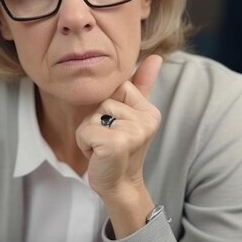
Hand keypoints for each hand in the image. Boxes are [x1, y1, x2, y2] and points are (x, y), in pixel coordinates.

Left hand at [75, 54, 162, 237]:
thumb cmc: (120, 149)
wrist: (118, 186)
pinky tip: (99, 156)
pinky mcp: (116, 143)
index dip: (108, 108)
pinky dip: (85, 144)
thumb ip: (143, 85)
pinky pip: (85, 131)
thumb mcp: (131, 115)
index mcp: (150, 110)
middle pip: (103, 101)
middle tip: (109, 140)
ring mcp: (133, 132)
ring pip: (92, 116)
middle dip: (97, 121)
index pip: (118, 87)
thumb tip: (156, 56)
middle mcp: (146, 119)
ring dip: (90, 134)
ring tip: (104, 148)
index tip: (118, 128)